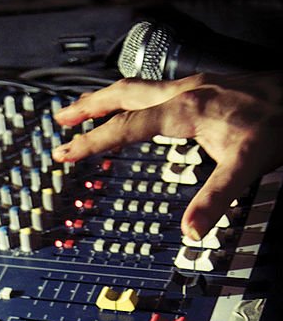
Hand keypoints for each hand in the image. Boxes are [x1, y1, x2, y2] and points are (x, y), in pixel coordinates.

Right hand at [53, 72, 282, 239]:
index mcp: (184, 110)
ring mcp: (193, 86)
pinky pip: (154, 90)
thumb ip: (216, 199)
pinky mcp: (204, 87)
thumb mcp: (248, 165)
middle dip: (88, 109)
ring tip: (84, 109)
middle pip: (122, 95)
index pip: (124, 127)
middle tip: (60, 121)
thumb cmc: (279, 123)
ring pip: (137, 87)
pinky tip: (136, 110)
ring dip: (107, 98)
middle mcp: (184, 92)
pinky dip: (132, 99)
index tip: (63, 153)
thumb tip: (190, 234)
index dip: (91, 142)